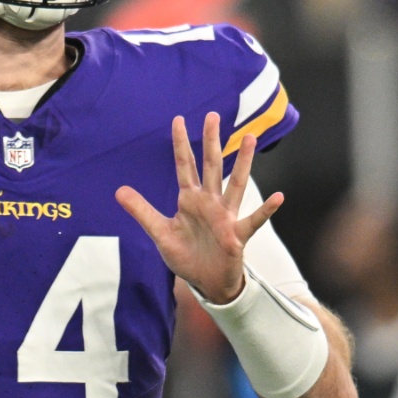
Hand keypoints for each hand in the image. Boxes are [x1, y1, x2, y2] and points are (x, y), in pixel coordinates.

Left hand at [116, 112, 283, 303]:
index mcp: (190, 199)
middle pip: (211, 166)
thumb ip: (142, 211)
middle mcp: (209, 202)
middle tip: (213, 115)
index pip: (184, 165)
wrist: (206, 282)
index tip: (179, 119)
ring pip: (235, 184)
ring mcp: (226, 216)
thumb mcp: (159, 233)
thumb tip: (118, 191)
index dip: (181, 143)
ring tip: (249, 138)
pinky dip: (266, 209)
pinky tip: (278, 197)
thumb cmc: (186, 255)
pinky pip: (253, 220)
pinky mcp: (237, 235)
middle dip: (211, 141)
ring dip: (242, 162)